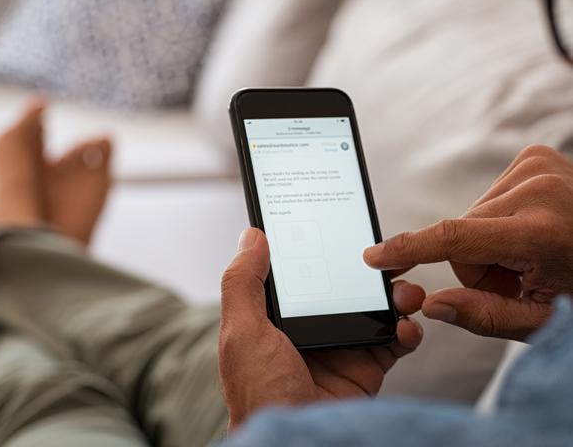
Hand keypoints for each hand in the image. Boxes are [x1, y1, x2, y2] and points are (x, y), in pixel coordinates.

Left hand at [219, 228, 423, 430]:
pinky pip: (395, 340)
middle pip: (347, 285)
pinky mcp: (366, 367)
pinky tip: (407, 327)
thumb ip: (243, 283)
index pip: (305, 270)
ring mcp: (342, 346)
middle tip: (389, 256)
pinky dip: (408, 330)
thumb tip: (252, 235)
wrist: (298, 442)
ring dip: (396, 295)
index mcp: (280, 315)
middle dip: (371, 269)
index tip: (344, 226)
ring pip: (375, 307)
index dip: (324, 248)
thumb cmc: (260, 394)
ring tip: (405, 292)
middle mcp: (312, 326)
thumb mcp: (242, 332)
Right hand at [364, 145, 572, 340]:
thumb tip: (431, 305)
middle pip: (461, 234)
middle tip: (518, 274)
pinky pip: (488, 196)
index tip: (375, 256)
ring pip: (472, 216)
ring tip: (531, 251)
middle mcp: (537, 190)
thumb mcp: (543, 320)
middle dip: (477, 262)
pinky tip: (531, 227)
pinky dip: (500, 218)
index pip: (453, 239)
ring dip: (490, 240)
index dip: (408, 249)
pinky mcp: (534, 157)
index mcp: (539, 233)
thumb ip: (483, 316)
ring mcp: (537, 166)